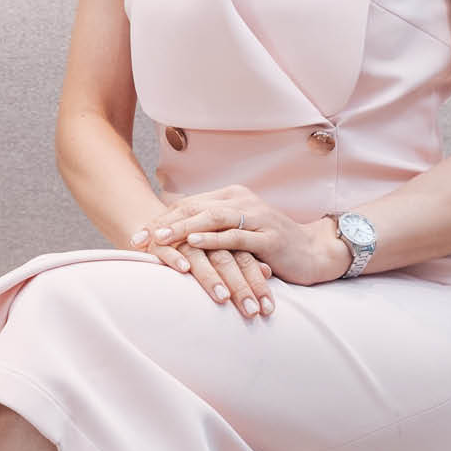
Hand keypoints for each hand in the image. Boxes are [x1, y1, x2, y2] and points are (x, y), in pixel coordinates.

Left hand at [129, 185, 293, 318]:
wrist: (313, 252)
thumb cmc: (269, 244)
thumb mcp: (237, 231)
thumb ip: (210, 227)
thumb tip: (173, 230)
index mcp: (231, 197)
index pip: (189, 204)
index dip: (162, 219)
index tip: (137, 235)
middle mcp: (242, 201)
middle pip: (195, 208)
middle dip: (164, 224)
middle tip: (139, 238)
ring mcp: (257, 217)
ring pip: (213, 218)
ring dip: (183, 228)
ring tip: (160, 237)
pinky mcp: (269, 237)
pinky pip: (237, 236)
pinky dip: (214, 239)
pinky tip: (195, 242)